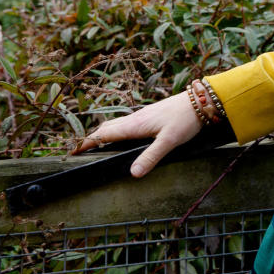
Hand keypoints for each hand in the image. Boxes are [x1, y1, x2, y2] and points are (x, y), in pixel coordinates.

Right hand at [72, 92, 202, 177]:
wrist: (201, 100)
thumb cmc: (185, 119)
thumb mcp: (168, 141)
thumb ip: (151, 157)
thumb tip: (132, 173)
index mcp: (134, 125)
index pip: (104, 134)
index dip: (87, 143)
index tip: (72, 151)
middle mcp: (135, 118)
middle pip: (106, 128)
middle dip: (91, 138)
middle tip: (79, 150)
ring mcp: (143, 115)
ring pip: (116, 124)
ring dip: (103, 133)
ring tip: (96, 144)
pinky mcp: (151, 115)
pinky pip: (126, 122)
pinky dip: (116, 130)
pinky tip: (123, 136)